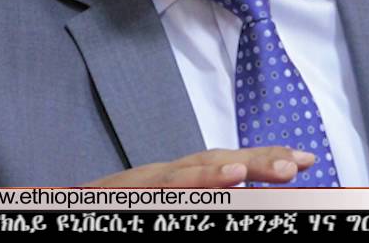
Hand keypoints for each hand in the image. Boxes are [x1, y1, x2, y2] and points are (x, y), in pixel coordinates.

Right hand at [85, 147, 316, 186]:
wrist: (61, 210)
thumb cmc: (120, 205)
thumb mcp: (169, 203)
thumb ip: (200, 195)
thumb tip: (243, 191)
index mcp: (176, 181)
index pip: (225, 164)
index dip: (265, 157)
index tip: (306, 159)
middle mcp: (158, 178)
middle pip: (211, 161)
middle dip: (255, 159)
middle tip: (297, 163)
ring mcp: (137, 187)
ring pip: (178, 176)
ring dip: (212, 173)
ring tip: (245, 172)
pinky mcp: (120, 196)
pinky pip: (153, 194)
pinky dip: (179, 189)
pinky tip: (204, 186)